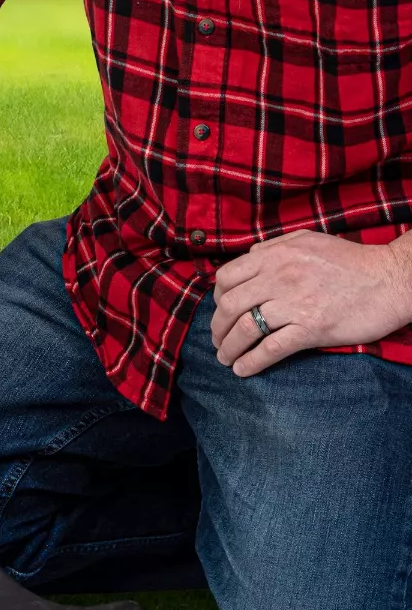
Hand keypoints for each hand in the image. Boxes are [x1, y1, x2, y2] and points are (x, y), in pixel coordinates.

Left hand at [209, 230, 411, 376]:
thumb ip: (273, 247)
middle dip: (217, 327)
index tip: (220, 311)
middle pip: (229, 306)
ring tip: (225, 359)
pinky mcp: (311, 328)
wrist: (391, 279)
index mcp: (274, 256)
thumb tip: (249, 258)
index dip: (217, 298)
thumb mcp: (308, 240)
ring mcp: (294, 304)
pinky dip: (252, 361)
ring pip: (245, 328)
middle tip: (218, 340)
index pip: (227, 277)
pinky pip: (271, 348)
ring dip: (228, 348)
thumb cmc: (351, 261)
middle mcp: (278, 278)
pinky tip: (243, 370)